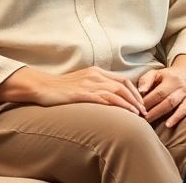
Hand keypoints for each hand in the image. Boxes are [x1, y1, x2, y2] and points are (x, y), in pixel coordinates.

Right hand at [0, 66, 146, 114]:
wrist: (41, 87)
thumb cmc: (59, 88)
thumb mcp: (80, 83)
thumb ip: (94, 87)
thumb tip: (108, 98)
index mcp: (96, 72)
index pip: (122, 79)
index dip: (134, 92)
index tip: (140, 103)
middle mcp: (95, 75)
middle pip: (123, 85)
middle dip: (136, 99)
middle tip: (144, 112)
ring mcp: (88, 84)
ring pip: (117, 91)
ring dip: (131, 104)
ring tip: (139, 115)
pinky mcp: (82, 94)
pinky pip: (104, 99)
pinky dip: (118, 106)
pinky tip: (125, 114)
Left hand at [137, 55, 185, 127]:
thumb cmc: (170, 76)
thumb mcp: (158, 73)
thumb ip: (146, 80)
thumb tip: (140, 91)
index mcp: (169, 77)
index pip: (155, 91)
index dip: (145, 101)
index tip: (136, 109)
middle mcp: (178, 84)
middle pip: (162, 98)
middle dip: (150, 109)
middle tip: (140, 118)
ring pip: (172, 103)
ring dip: (159, 113)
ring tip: (148, 121)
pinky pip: (185, 109)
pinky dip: (177, 117)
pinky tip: (168, 125)